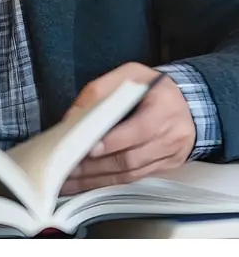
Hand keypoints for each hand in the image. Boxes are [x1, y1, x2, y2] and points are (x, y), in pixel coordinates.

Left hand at [60, 62, 195, 195]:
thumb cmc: (154, 86)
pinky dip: (108, 182)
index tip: (89, 147)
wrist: (188, 104)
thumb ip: (101, 90)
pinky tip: (87, 182)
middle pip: (131, 158)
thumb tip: (74, 115)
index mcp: (164, 108)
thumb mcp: (130, 74)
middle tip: (68, 167)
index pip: (140, 130)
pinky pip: (133, 179)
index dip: (113, 141)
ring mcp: (169, 156)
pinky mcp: (163, 169)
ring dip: (97, 179)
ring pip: (130, 174)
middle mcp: (170, 136)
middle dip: (96, 165)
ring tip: (70, 179)